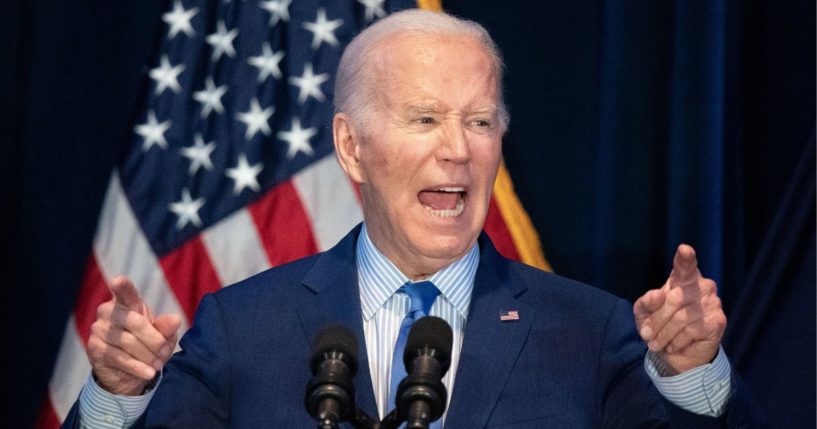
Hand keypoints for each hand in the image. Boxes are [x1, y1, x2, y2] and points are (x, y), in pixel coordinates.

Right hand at [87, 276, 181, 394]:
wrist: (128, 373)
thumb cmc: (147, 345)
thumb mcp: (162, 336)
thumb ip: (166, 327)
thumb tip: (176, 320)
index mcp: (126, 303)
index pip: (125, 292)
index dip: (122, 286)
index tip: (118, 281)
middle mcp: (108, 312)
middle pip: (135, 322)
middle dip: (155, 340)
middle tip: (166, 351)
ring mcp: (99, 330)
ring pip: (128, 342)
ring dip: (148, 355)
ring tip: (159, 363)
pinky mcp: (94, 349)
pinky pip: (119, 358)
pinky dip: (137, 367)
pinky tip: (149, 373)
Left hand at [633, 245, 725, 373]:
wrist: (676, 353)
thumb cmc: (659, 326)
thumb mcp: (644, 314)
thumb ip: (647, 303)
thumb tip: (658, 295)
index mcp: (682, 279)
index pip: (684, 266)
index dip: (685, 259)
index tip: (684, 249)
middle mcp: (701, 286)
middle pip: (674, 299)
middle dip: (656, 320)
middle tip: (646, 335)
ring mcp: (712, 302)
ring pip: (681, 317)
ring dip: (664, 334)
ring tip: (656, 343)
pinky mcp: (718, 321)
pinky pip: (692, 331)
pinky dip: (677, 341)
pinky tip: (673, 344)